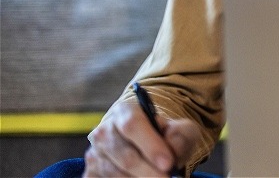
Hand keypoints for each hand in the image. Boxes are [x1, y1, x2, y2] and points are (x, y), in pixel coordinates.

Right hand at [84, 102, 198, 176]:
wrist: (145, 144)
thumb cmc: (163, 135)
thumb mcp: (180, 128)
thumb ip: (181, 134)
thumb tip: (174, 147)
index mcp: (125, 112)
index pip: (133, 125)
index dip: (151, 146)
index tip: (168, 164)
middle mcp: (105, 131)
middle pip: (125, 155)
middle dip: (148, 171)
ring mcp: (95, 153)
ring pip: (115, 173)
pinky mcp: (91, 172)